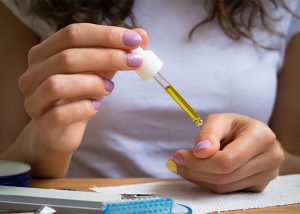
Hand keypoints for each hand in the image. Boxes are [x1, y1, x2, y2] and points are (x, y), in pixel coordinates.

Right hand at [18, 23, 147, 153]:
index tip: (135, 40)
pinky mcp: (42, 124)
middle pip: (67, 57)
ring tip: (110, 88)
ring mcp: (33, 99)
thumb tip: (142, 35)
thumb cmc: (79, 95)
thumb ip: (116, 52)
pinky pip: (60, 114)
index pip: (73, 34)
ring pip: (58, 84)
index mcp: (44, 52)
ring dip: (92, 83)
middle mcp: (32, 73)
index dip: (106, 35)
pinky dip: (84, 109)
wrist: (61, 130)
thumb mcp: (99, 70)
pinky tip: (96, 106)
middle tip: (135, 62)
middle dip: (107, 57)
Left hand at [166, 113, 283, 192]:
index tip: (178, 156)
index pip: (226, 161)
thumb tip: (200, 152)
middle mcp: (270, 157)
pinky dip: (208, 182)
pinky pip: (228, 190)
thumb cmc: (234, 126)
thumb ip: (208, 134)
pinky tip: (199, 171)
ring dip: (198, 178)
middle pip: (224, 176)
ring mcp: (267, 175)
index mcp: (261, 136)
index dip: (199, 162)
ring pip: (224, 187)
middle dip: (195, 171)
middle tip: (175, 162)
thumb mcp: (219, 120)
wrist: (252, 137)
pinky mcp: (260, 186)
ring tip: (184, 165)